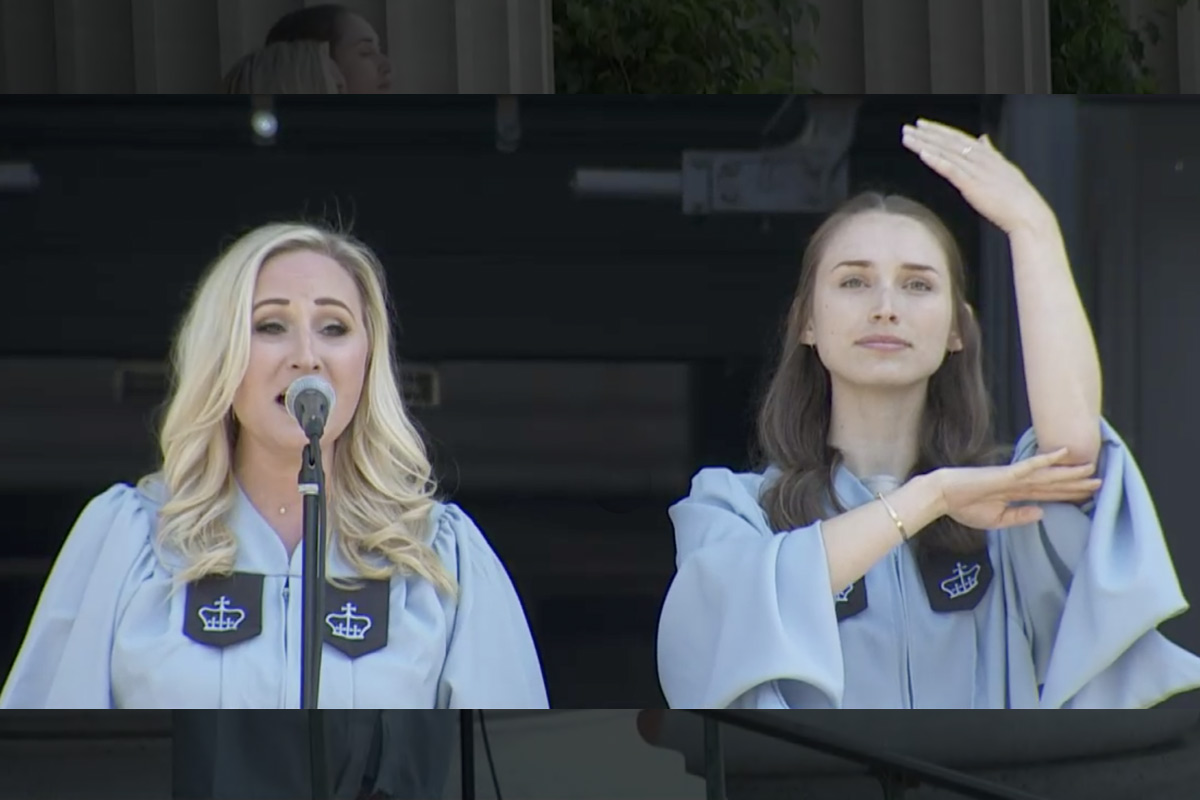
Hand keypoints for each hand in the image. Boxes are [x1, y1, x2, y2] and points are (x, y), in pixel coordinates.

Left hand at [900, 118, 1053, 235]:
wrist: (1029, 216)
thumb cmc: (1017, 198)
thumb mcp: (1004, 169)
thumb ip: (991, 153)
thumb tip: (983, 139)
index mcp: (988, 156)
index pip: (959, 138)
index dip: (940, 130)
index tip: (922, 125)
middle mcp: (981, 159)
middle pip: (949, 142)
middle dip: (927, 134)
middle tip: (908, 128)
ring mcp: (977, 172)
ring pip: (946, 153)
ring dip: (925, 144)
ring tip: (908, 137)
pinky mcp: (973, 186)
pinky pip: (951, 170)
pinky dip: (936, 160)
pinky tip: (922, 154)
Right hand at [933, 448, 1101, 530]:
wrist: (942, 496)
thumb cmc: (963, 507)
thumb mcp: (996, 520)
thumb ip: (1019, 516)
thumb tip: (1041, 512)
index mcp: (1016, 494)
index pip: (1048, 494)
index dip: (1068, 494)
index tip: (1088, 494)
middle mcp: (1019, 484)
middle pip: (1054, 484)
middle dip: (1077, 483)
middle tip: (1101, 481)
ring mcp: (1014, 477)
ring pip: (1049, 475)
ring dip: (1071, 473)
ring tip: (1092, 469)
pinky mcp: (1006, 474)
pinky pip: (1031, 466)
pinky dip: (1047, 460)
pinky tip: (1063, 453)